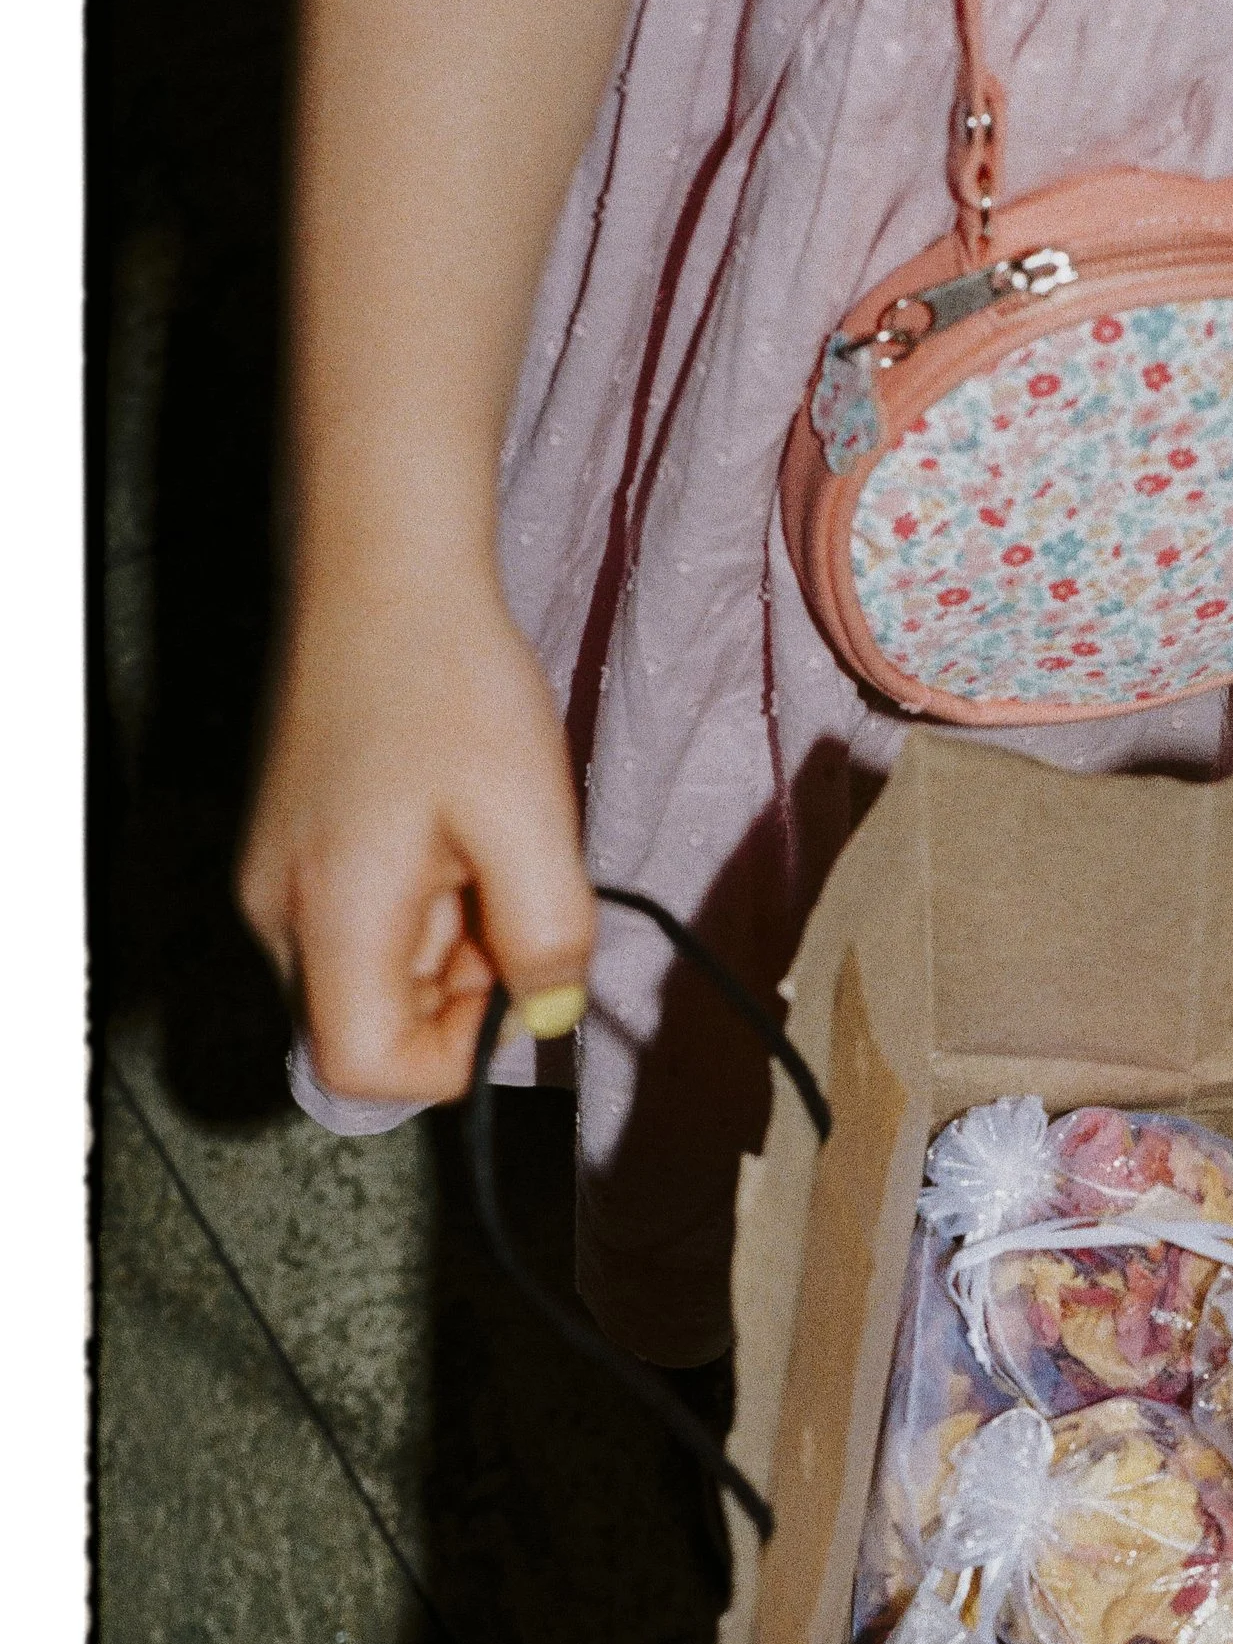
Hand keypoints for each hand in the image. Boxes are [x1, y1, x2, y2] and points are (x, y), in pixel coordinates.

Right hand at [239, 573, 596, 1107]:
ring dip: (446, 941)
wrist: (382, 573)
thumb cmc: (451, 684)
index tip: (510, 982)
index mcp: (327, 914)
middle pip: (367, 1028)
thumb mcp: (532, 820)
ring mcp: (272, 881)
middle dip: (455, 991)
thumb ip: (547, 939)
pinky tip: (447, 826)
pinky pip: (360, 924)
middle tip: (500, 887)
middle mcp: (276, 912)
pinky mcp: (288, 851)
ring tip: (476, 841)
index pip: (361, 1070)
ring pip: (371, 975)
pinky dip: (421, 902)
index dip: (451, 1060)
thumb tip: (548, 1018)